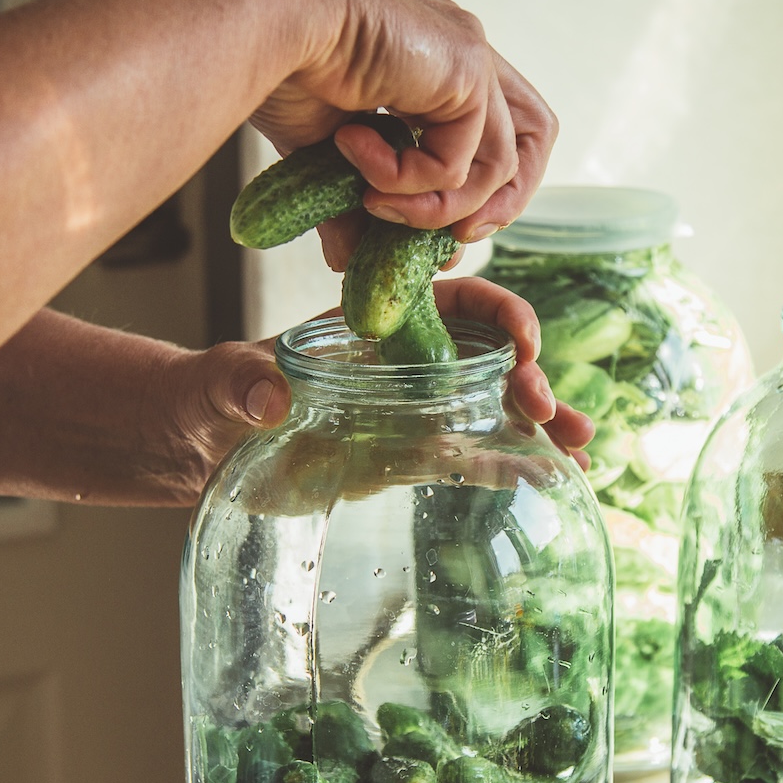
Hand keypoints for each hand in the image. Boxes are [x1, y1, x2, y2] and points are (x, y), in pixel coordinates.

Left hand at [163, 276, 591, 498]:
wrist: (198, 448)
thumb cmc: (207, 396)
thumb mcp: (219, 383)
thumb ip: (243, 384)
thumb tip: (272, 397)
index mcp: (373, 322)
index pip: (452, 300)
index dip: (497, 312)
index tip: (522, 340)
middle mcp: (404, 361)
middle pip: (488, 355)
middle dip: (529, 375)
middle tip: (549, 408)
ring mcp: (411, 410)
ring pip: (492, 406)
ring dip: (542, 423)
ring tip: (584, 449)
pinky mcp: (405, 457)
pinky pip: (471, 457)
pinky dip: (513, 466)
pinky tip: (554, 482)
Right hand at [246, 0, 555, 259]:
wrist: (265, 22)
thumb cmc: (281, 67)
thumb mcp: (327, 153)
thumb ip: (353, 201)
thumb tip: (350, 260)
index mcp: (441, 68)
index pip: (503, 133)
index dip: (487, 191)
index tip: (444, 232)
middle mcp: (465, 58)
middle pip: (533, 141)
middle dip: (502, 203)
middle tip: (452, 240)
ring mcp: (471, 58)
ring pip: (494, 169)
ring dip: (429, 206)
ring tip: (368, 198)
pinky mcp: (466, 69)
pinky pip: (458, 163)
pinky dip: (407, 182)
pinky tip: (354, 151)